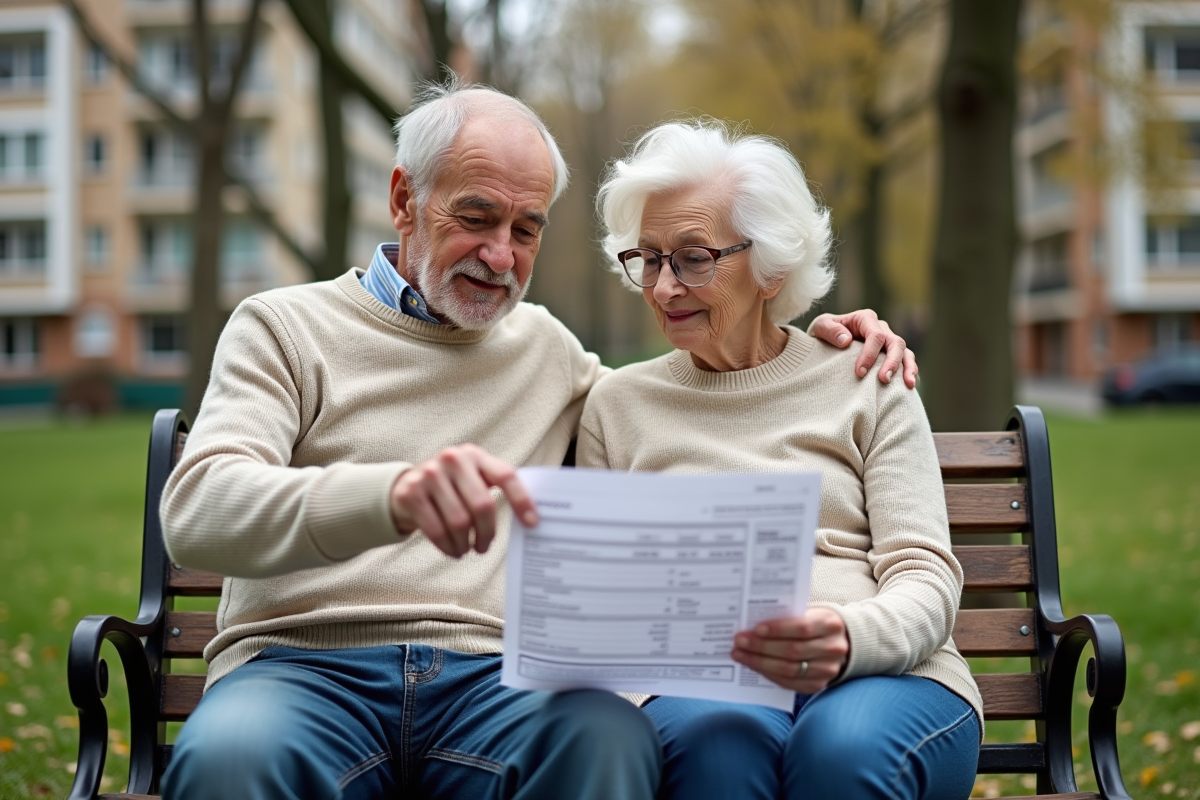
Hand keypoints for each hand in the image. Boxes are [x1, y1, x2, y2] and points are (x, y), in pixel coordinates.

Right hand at [389, 444, 536, 557]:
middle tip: (484, 547)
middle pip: (482, 505)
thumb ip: (494, 488)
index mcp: (475, 455)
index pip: (506, 475)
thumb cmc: (451, 486)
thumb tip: (529, 519)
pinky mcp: (410, 493)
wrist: (406, 485)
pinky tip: (452, 550)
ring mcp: (429, 474)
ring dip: (465, 544)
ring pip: (459, 522)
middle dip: (487, 533)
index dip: (522, 500)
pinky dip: (448, 547)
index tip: (532, 524)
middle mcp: (452, 459)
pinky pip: (436, 531)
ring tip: (465, 549)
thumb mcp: (471, 478)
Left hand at [731, 608, 849, 692]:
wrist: (838, 642)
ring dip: (760, 663)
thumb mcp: (808, 612)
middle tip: (739, 642)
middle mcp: (833, 649)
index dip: (778, 629)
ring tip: (740, 654)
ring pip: (789, 670)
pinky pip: (789, 683)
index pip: (802, 628)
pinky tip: (753, 666)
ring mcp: (827, 670)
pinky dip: (768, 674)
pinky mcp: (817, 685)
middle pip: (793, 651)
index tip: (755, 629)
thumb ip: (787, 616)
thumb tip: (752, 623)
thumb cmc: (814, 623)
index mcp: (830, 624)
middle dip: (762, 647)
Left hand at [809, 309, 916, 387]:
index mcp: (865, 319)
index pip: (875, 336)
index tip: (859, 373)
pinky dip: (909, 371)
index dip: (870, 354)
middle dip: (891, 362)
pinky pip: (905, 360)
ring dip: (908, 368)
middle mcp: (881, 327)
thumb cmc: (824, 332)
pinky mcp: (890, 353)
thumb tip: (846, 341)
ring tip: (908, 384)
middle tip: (883, 380)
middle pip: (895, 343)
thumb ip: (830, 330)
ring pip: (904, 351)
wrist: (826, 339)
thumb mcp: (820, 327)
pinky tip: (909, 385)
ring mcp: (888, 340)